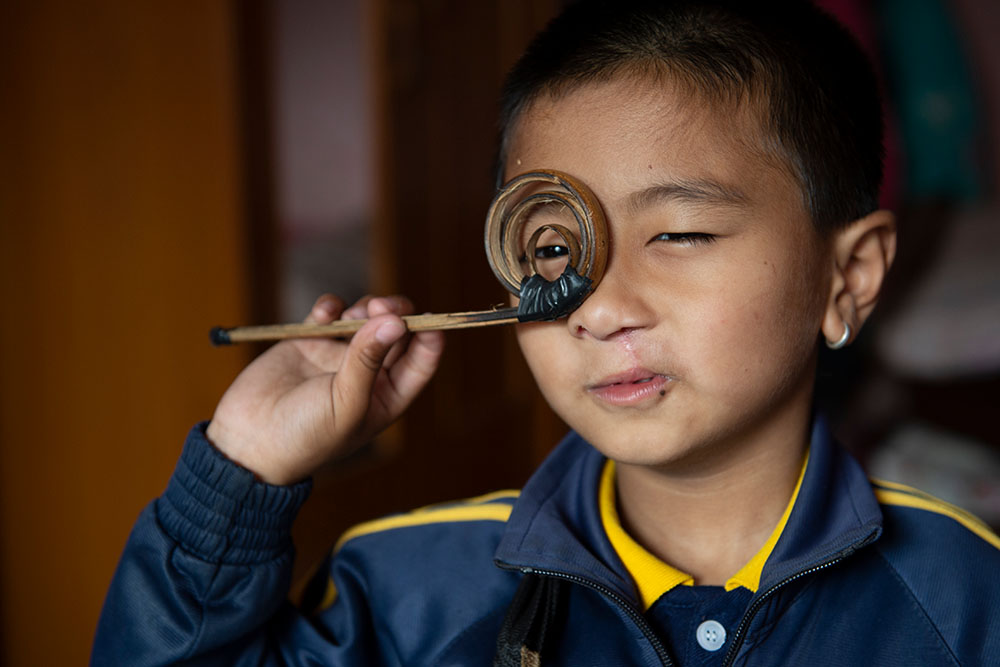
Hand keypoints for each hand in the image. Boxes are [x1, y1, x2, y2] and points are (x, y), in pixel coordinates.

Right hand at [205, 294, 444, 484]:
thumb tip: (395, 321)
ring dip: (363, 307)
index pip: (421, 360)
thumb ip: (368, 360)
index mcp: (387, 395)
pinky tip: (322, 315)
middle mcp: (368, 374)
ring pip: (364, 317)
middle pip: (395, 332)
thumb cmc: (305, 437)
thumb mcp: (345, 402)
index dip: (430, 336)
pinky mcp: (307, 342)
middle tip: (381, 307)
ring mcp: (338, 356)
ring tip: (352, 314)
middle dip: (393, 313)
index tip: (430, 317)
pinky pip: (328, 316)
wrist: (248, 443)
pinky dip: (329, 308)